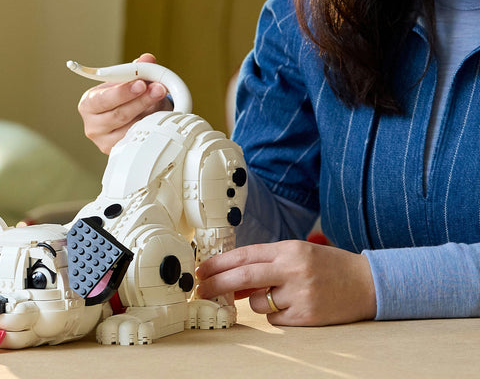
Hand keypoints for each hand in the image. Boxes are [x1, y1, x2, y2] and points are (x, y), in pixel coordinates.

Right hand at [78, 53, 172, 153]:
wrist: (124, 116)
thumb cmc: (122, 97)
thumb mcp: (125, 81)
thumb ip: (136, 69)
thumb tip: (147, 59)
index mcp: (89, 104)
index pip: (103, 99)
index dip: (122, 92)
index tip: (141, 83)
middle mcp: (93, 125)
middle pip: (118, 115)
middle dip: (141, 100)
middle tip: (158, 89)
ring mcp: (105, 142)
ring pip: (131, 129)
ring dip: (150, 114)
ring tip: (161, 101)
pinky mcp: (119, 152)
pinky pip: (137, 140)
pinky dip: (150, 127)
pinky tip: (159, 117)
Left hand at [196, 240, 375, 325]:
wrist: (367, 283)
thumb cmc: (328, 266)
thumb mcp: (296, 254)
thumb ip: (266, 263)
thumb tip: (233, 280)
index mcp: (288, 249)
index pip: (245, 254)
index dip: (219, 263)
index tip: (201, 270)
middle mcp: (293, 269)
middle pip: (244, 277)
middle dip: (217, 284)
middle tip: (200, 290)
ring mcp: (300, 294)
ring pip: (259, 303)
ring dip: (259, 301)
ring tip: (282, 294)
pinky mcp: (307, 317)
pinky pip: (275, 320)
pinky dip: (277, 315)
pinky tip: (295, 306)